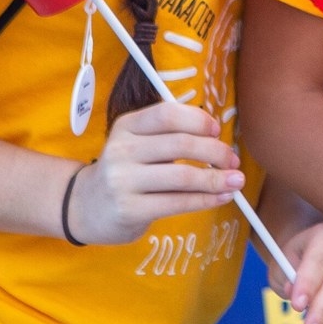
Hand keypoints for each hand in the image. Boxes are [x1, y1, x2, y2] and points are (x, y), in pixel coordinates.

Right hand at [65, 101, 243, 245]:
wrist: (86, 206)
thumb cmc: (127, 171)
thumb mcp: (138, 144)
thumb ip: (170, 136)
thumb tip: (219, 140)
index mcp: (126, 126)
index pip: (167, 113)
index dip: (198, 120)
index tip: (218, 131)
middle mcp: (121, 149)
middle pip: (180, 144)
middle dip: (216, 152)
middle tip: (233, 161)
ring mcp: (122, 181)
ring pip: (182, 176)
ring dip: (216, 179)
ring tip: (235, 181)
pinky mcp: (129, 209)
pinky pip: (177, 203)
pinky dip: (205, 200)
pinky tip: (221, 197)